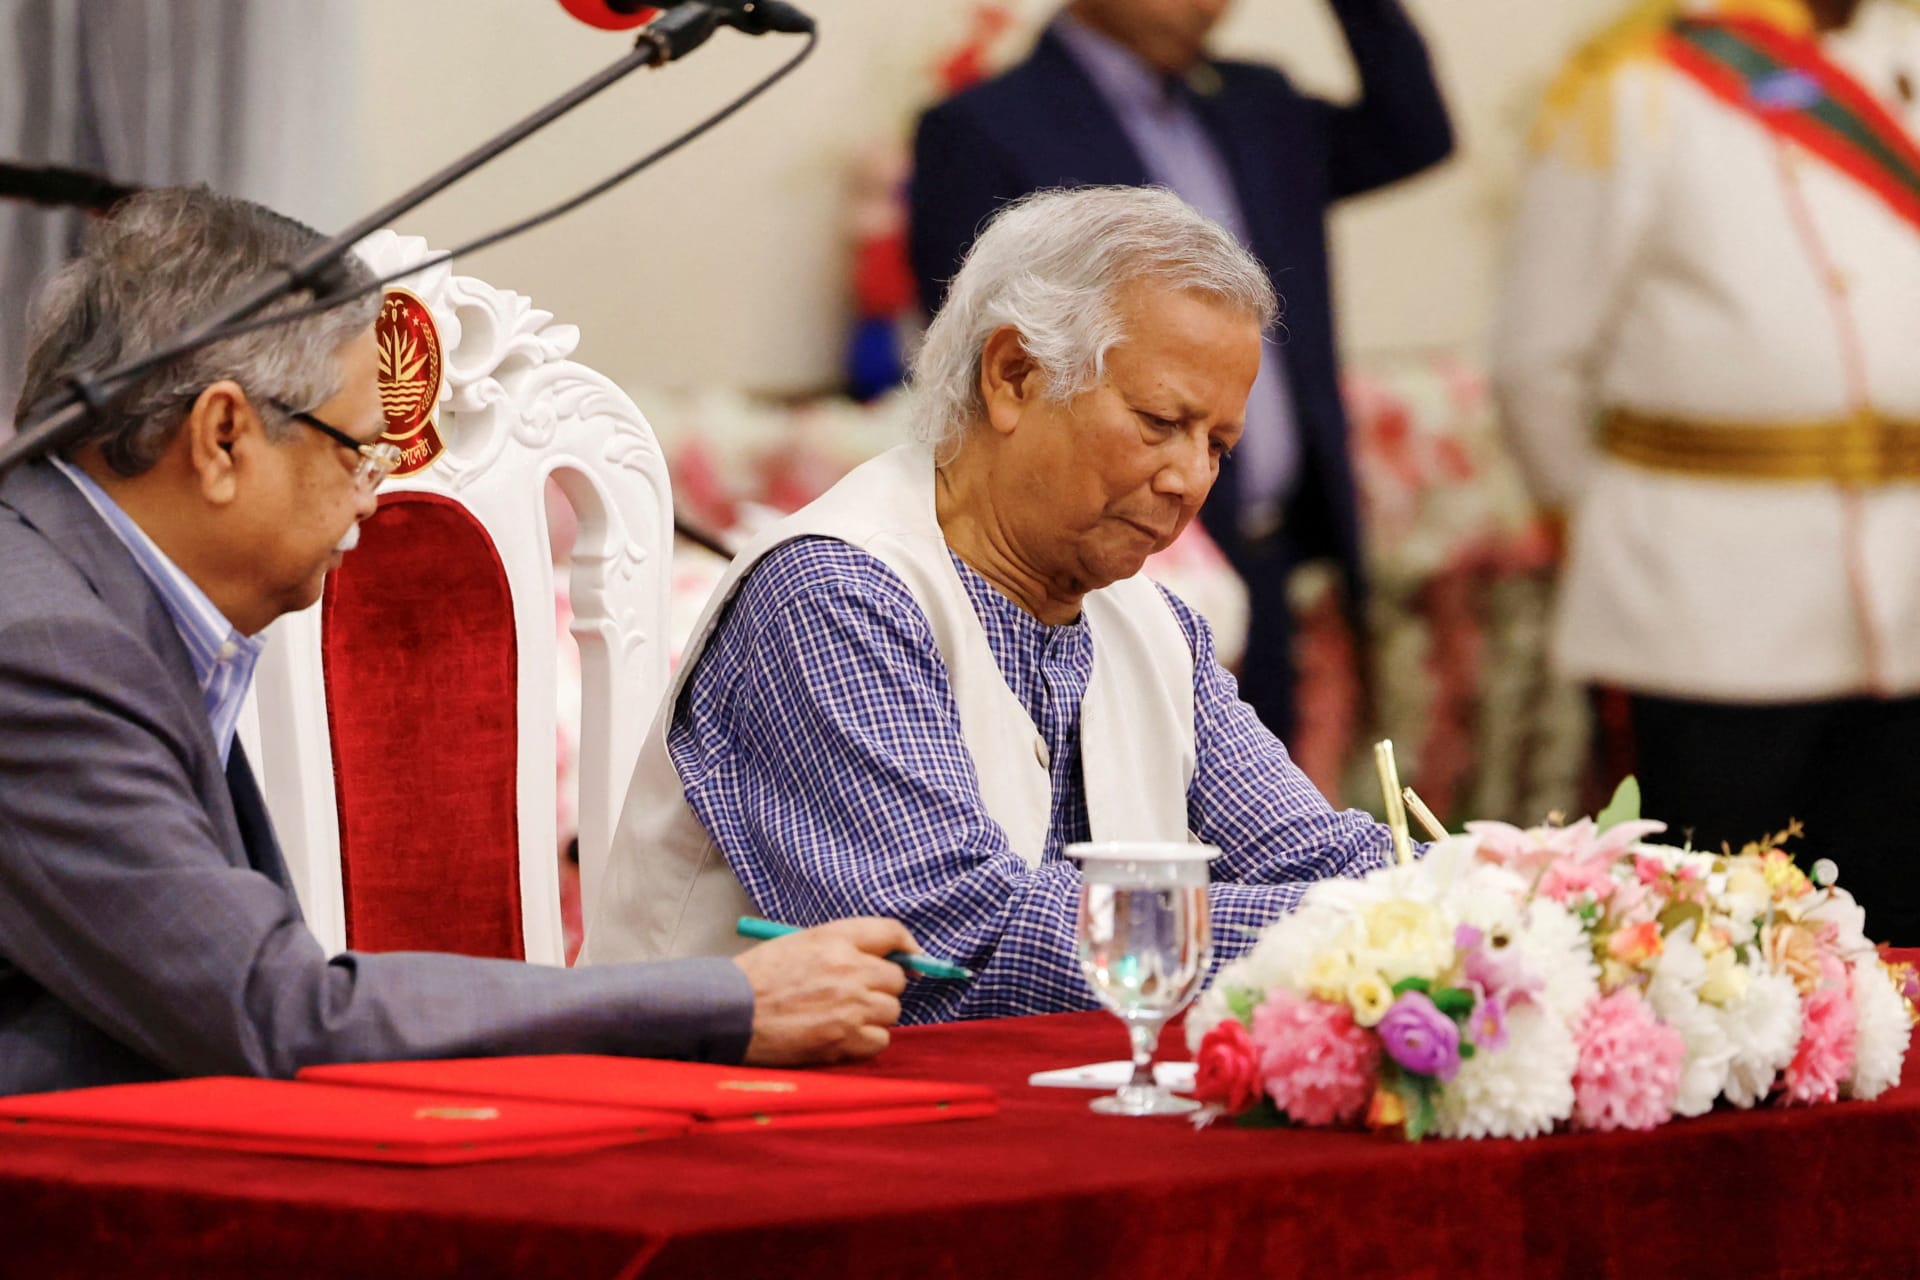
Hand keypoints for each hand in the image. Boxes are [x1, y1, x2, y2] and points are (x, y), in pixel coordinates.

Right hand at [731, 916, 915, 1065]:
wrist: (729, 1013)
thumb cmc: (759, 978)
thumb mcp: (800, 943)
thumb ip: (842, 946)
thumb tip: (885, 960)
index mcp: (835, 939)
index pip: (892, 932)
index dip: (907, 948)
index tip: (911, 960)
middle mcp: (849, 969)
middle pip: (897, 979)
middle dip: (882, 988)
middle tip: (856, 995)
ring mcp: (850, 1007)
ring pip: (892, 1012)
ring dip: (874, 1017)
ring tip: (841, 1018)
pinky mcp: (844, 1040)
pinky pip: (879, 1041)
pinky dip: (865, 1042)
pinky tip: (839, 1037)